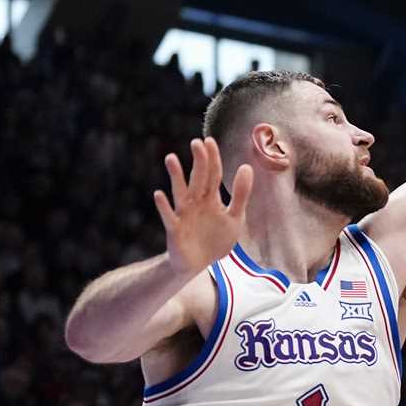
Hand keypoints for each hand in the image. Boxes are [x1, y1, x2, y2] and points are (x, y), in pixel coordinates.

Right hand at [153, 137, 252, 278]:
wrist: (200, 265)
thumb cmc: (216, 239)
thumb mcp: (235, 217)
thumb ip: (241, 194)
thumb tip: (246, 166)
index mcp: (211, 198)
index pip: (213, 174)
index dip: (213, 159)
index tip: (210, 140)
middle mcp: (196, 202)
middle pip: (198, 178)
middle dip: (198, 162)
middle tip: (197, 142)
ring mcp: (184, 215)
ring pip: (180, 192)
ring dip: (176, 176)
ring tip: (171, 158)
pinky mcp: (174, 230)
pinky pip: (169, 216)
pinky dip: (163, 206)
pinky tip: (159, 194)